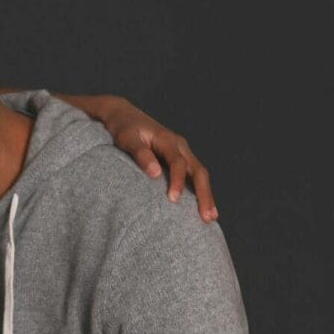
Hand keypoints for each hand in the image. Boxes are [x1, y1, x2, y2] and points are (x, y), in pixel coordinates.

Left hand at [96, 100, 215, 220]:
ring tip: (210, 218)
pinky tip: (201, 208)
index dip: (177, 181)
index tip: (173, 200)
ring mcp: (182, 152)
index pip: (178, 162)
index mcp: (168, 140)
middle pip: (198, 170)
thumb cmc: (123, 128)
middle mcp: (180, 145)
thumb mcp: (127, 138)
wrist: (123, 115)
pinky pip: (193, 176)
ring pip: (199, 174)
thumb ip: (141, 154)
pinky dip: (199, 191)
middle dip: (204, 194)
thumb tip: (155, 173)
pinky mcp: (179, 159)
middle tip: (206, 217)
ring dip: (206, 195)